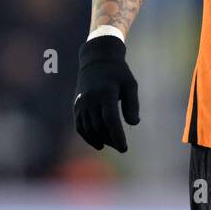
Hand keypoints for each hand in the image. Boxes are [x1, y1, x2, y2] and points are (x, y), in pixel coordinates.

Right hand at [72, 35, 139, 152]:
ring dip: (100, 140)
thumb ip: (132, 104)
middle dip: (111, 140)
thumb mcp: (130, 85)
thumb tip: (134, 123)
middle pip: (99, 126)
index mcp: (105, 93)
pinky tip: (99, 144)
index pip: (110, 120)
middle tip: (122, 147)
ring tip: (113, 144)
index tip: (124, 148)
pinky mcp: (76, 106)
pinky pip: (80, 126)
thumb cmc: (118, 74)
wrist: (97, 61)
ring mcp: (81, 103)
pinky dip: (88, 137)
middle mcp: (90, 99)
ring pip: (88, 128)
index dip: (117, 136)